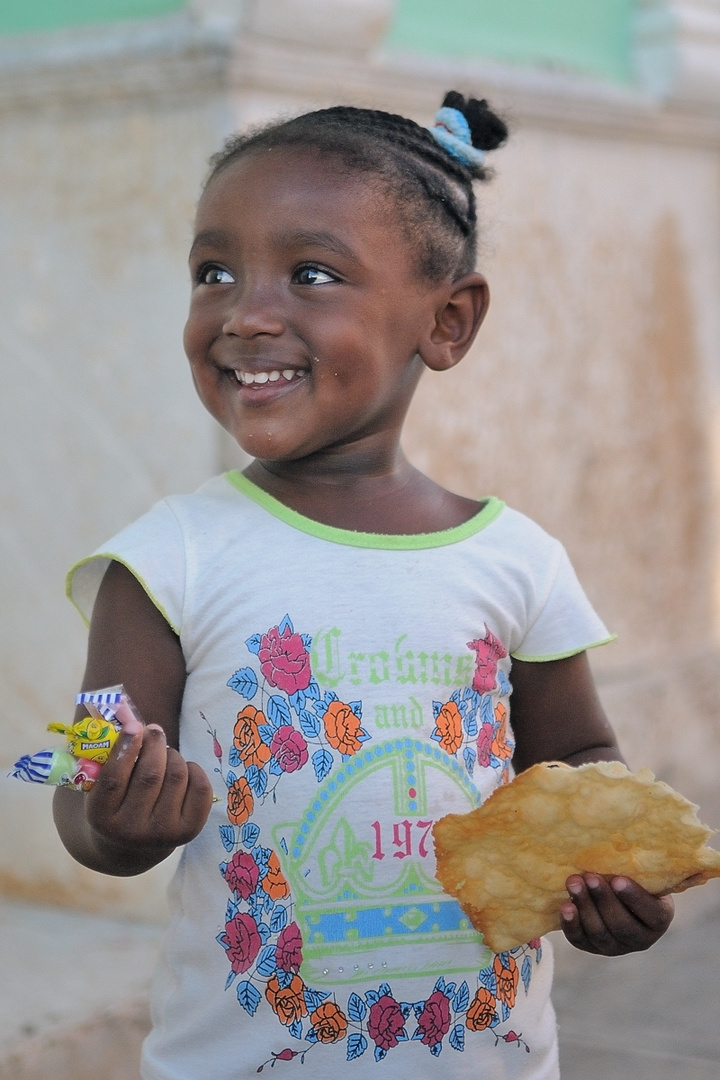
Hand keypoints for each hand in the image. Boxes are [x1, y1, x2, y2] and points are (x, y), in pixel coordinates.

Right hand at [85, 722, 212, 858]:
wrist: (131, 843)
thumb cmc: (116, 798)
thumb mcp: (102, 780)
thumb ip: (111, 749)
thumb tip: (126, 710)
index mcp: (101, 817)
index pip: (113, 779)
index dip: (125, 748)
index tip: (135, 725)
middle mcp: (130, 831)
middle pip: (150, 775)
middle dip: (155, 744)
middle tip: (154, 731)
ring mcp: (162, 834)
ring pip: (177, 776)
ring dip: (173, 755)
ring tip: (165, 753)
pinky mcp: (188, 831)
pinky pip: (200, 787)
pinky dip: (194, 769)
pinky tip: (183, 770)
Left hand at [560, 873, 673, 954]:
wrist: (615, 894)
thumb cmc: (633, 876)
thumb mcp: (644, 873)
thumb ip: (643, 865)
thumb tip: (640, 836)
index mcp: (659, 919)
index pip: (651, 913)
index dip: (634, 898)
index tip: (617, 879)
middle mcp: (640, 939)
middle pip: (622, 925)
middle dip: (604, 900)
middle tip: (591, 876)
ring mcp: (615, 947)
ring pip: (600, 933)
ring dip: (585, 907)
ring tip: (573, 883)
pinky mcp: (592, 947)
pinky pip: (580, 940)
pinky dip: (571, 924)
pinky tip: (565, 906)